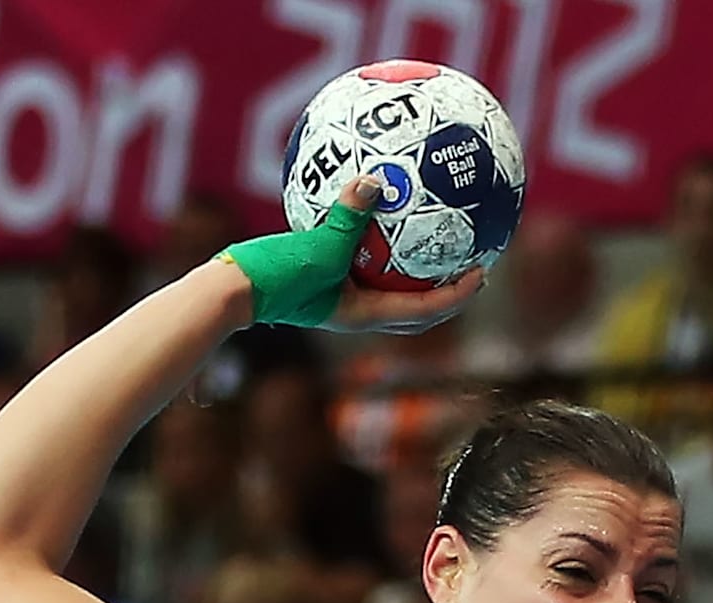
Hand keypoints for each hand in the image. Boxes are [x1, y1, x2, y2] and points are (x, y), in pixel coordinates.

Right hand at [219, 178, 483, 333]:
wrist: (231, 289)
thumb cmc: (272, 275)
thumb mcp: (314, 243)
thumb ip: (347, 213)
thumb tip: (376, 180)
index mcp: (363, 313)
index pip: (424, 310)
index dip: (456, 295)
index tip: (481, 273)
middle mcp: (356, 311)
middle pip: (416, 308)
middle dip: (446, 291)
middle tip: (473, 266)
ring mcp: (339, 298)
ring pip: (390, 289)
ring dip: (415, 272)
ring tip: (435, 246)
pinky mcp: (322, 281)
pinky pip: (361, 263)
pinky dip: (377, 246)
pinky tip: (378, 217)